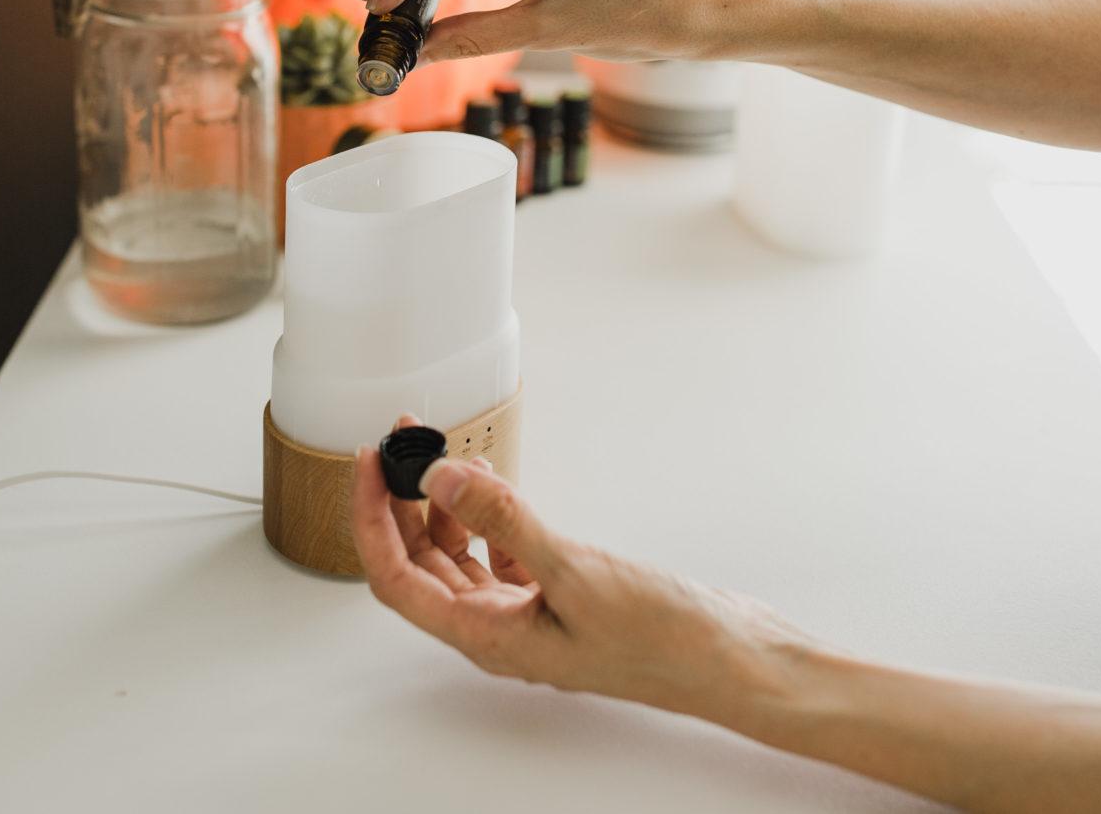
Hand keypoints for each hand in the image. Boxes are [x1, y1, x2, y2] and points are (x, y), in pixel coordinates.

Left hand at [351, 416, 816, 723]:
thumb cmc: (664, 639)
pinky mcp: (557, 594)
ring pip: (457, 555)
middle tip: (397, 441)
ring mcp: (527, 611)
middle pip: (418, 563)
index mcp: (488, 636)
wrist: (730, 658)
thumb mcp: (576, 570)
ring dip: (440, 503)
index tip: (370, 463)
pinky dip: (487, 513)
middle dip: (399, 500)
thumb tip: (441, 479)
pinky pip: (501, 551)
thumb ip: (505, 520)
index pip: (397, 579)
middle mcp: (498, 627)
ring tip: (437, 451)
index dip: (372, 519)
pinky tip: (491, 480)